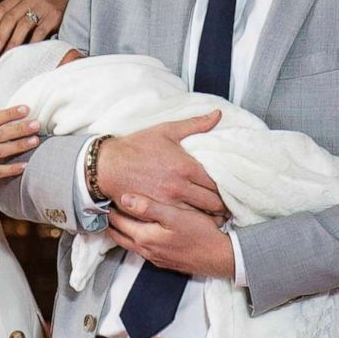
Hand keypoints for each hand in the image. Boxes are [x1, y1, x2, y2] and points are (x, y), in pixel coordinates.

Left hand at [0, 0, 66, 56]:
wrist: (73, 8)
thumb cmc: (45, 13)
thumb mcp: (28, 9)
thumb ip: (11, 19)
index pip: (2, 8)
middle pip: (11, 17)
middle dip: (0, 36)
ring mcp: (44, 6)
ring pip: (23, 24)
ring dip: (13, 41)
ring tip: (6, 54)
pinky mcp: (55, 16)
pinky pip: (40, 31)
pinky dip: (31, 43)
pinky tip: (25, 52)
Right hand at [97, 112, 225, 215]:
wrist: (108, 165)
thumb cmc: (137, 146)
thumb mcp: (167, 130)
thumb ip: (195, 124)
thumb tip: (218, 114)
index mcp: (186, 167)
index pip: (217, 183)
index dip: (227, 189)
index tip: (230, 190)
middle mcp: (180, 187)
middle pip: (213, 203)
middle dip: (223, 206)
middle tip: (227, 206)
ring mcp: (168, 203)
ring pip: (200, 217)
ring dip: (210, 217)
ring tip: (216, 217)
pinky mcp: (156, 213)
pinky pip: (181, 222)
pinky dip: (191, 223)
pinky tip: (196, 222)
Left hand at [108, 195, 233, 278]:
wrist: (221, 257)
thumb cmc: (200, 234)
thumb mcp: (175, 216)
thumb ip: (149, 207)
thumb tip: (124, 198)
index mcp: (144, 237)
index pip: (117, 222)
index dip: (108, 208)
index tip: (102, 196)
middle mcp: (145, 250)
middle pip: (119, 234)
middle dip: (110, 220)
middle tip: (104, 205)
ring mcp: (155, 257)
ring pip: (129, 242)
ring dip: (121, 229)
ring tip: (118, 214)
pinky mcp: (164, 260)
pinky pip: (141, 247)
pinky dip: (134, 236)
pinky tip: (140, 228)